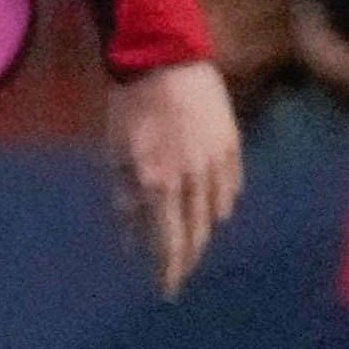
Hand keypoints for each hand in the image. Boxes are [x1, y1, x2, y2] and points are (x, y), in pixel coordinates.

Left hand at [105, 55, 242, 299]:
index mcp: (160, 184)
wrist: (166, 58)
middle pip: (195, 232)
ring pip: (215, 212)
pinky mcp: (233, 145)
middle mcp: (193, 180)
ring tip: (194, 246)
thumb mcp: (115, 153)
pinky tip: (217, 212)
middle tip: (180, 275)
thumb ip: (125, 198)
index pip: (168, 241)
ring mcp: (218, 163)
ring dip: (203, 233)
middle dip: (186, 258)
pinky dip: (222, 203)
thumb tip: (131, 238)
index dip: (168, 269)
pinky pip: (231, 186)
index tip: (167, 291)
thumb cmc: (130, 106)